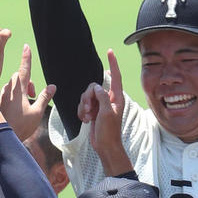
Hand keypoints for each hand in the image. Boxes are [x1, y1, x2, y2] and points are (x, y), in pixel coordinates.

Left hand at [0, 44, 54, 141]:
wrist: (0, 137)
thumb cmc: (20, 126)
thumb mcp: (37, 112)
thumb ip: (44, 97)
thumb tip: (53, 86)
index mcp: (19, 90)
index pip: (24, 69)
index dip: (27, 57)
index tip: (27, 46)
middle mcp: (8, 90)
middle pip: (18, 77)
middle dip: (27, 82)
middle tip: (33, 95)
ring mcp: (1, 96)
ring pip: (11, 86)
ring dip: (20, 90)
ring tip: (25, 104)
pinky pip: (5, 94)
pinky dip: (12, 96)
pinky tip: (14, 109)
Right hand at [77, 49, 128, 168]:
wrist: (105, 146)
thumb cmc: (109, 132)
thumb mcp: (106, 113)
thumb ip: (101, 97)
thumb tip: (96, 87)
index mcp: (116, 97)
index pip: (115, 76)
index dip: (113, 63)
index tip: (110, 51)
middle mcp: (109, 99)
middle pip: (93, 87)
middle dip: (87, 97)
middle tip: (88, 110)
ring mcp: (100, 105)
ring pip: (86, 96)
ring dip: (83, 107)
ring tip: (87, 117)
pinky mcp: (93, 111)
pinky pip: (83, 105)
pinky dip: (81, 112)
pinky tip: (85, 121)